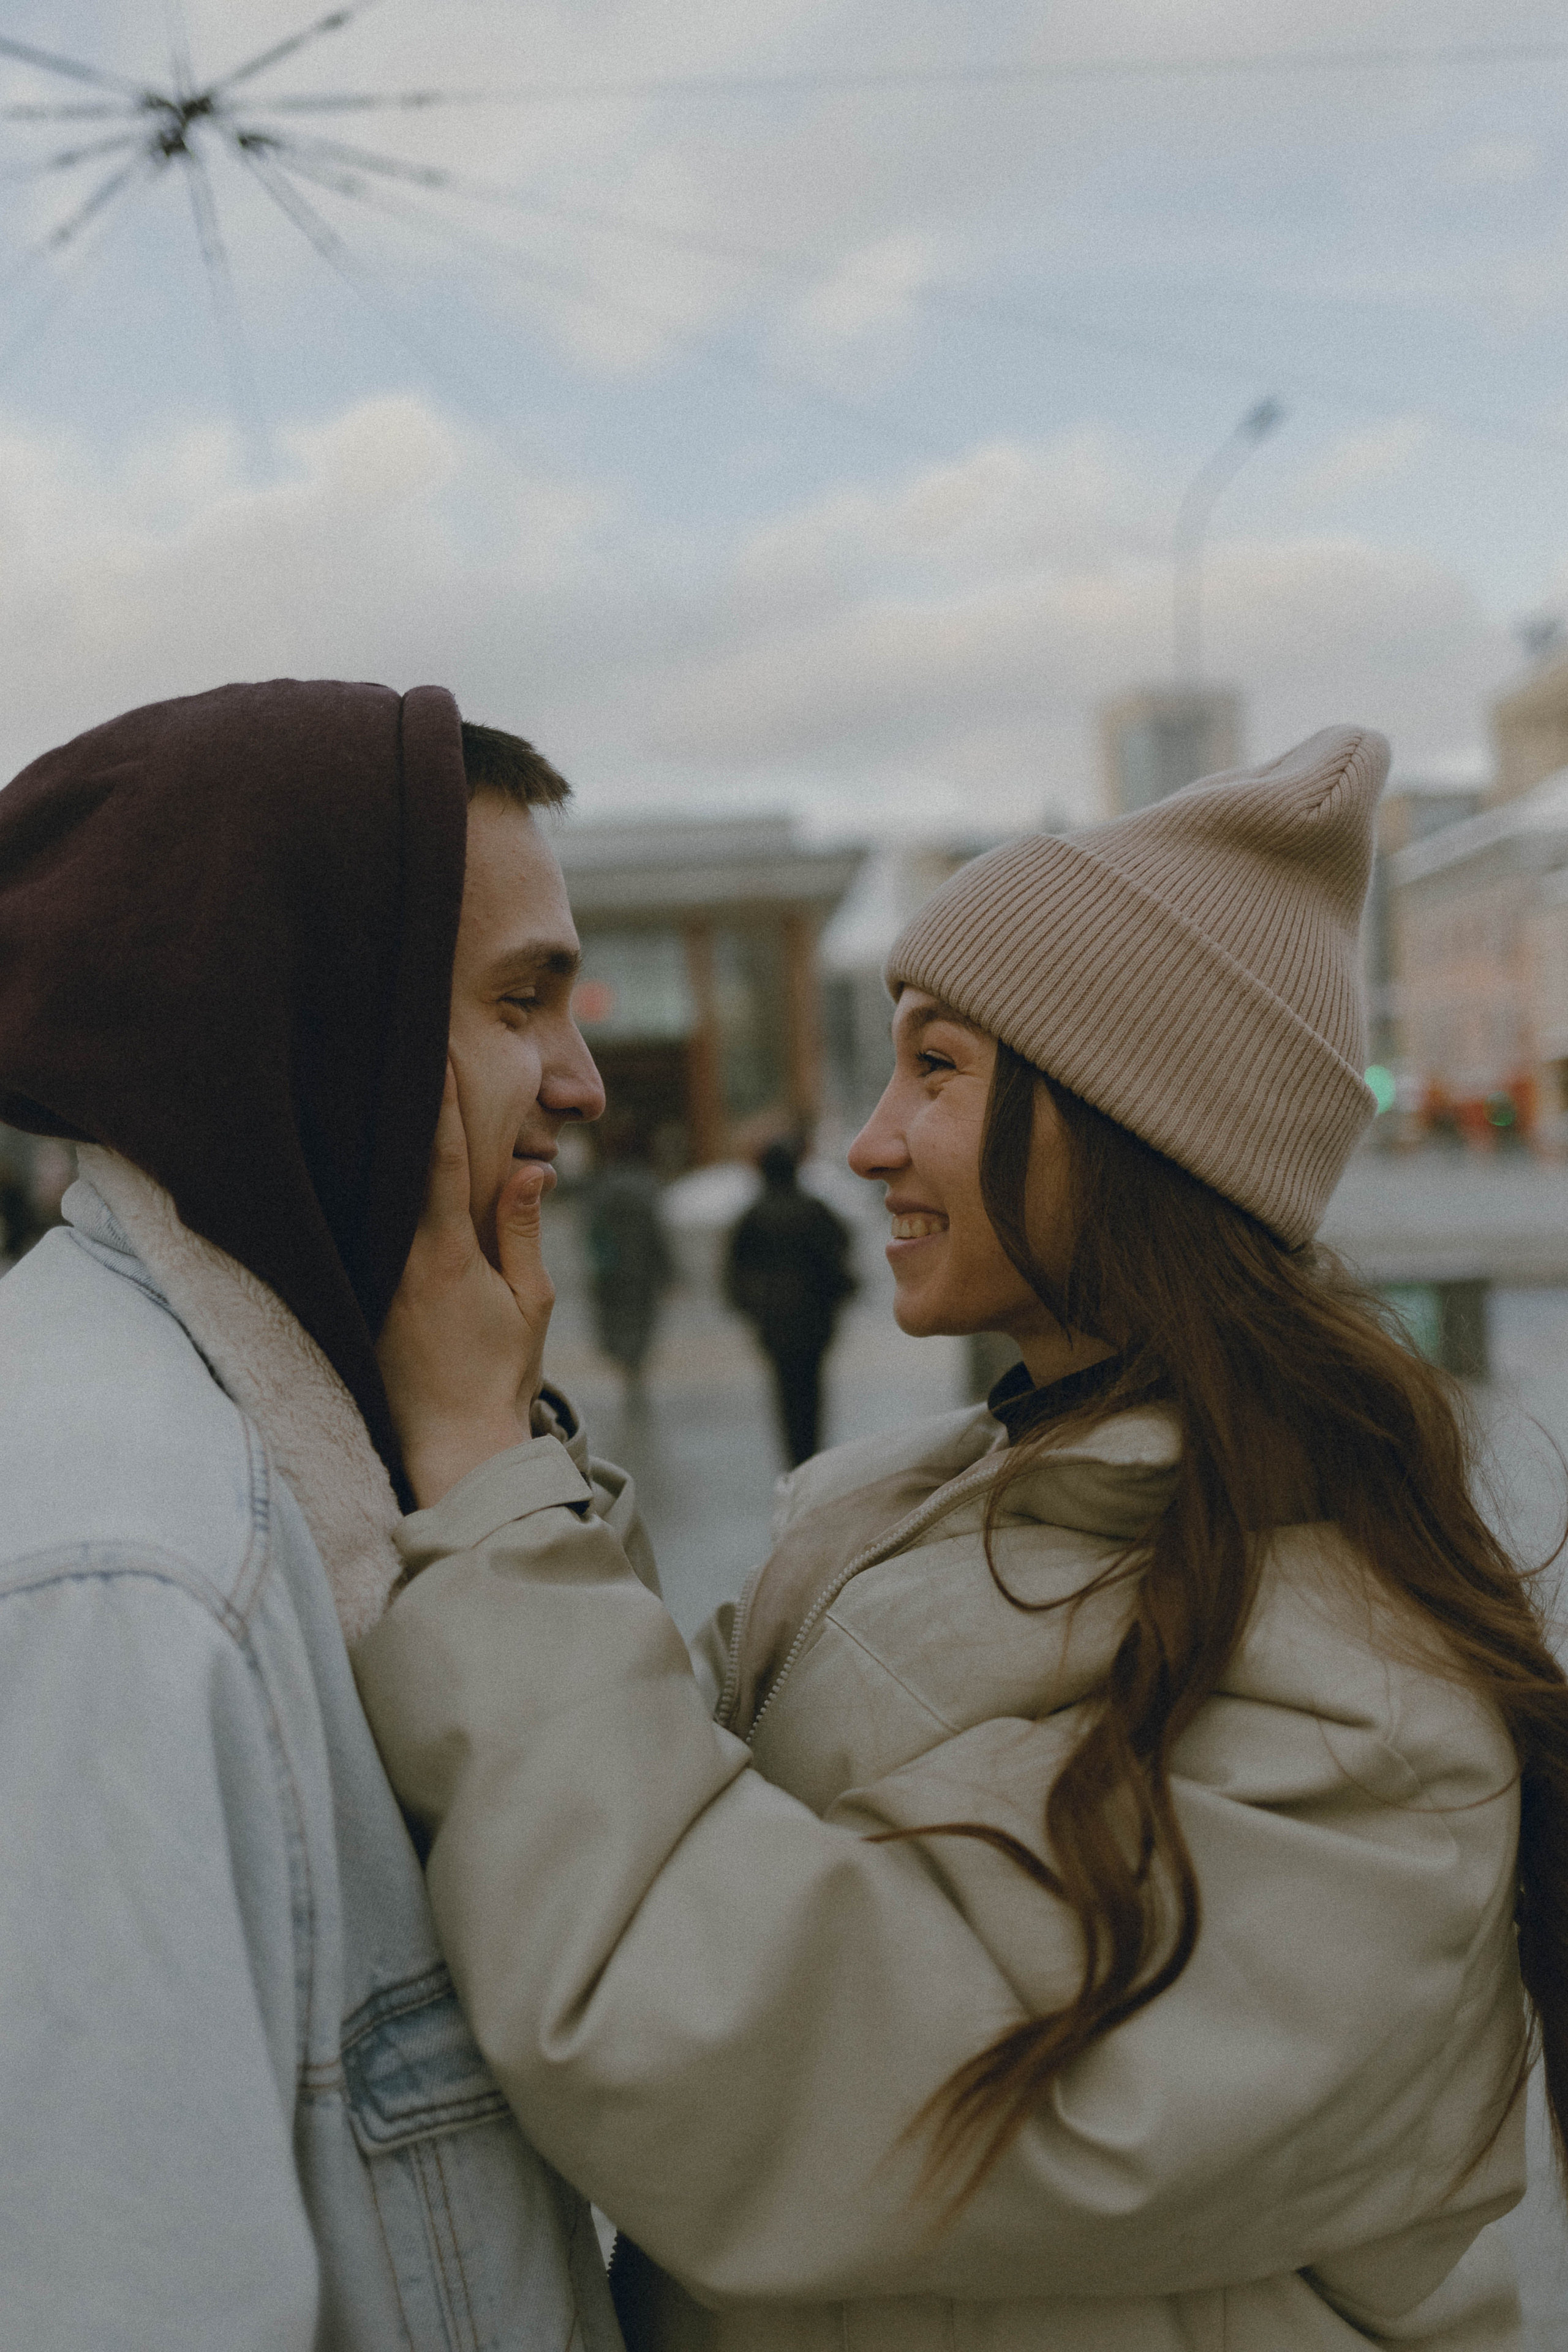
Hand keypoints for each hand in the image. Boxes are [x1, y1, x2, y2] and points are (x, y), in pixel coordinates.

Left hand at [378, 1064, 556, 1509]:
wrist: (454, 1448)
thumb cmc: (503, 1375)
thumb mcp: (531, 1302)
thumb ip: (524, 1230)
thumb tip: (531, 1167)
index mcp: (447, 1256)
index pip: (440, 1162)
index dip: (437, 1105)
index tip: (432, 1056)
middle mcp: (400, 1261)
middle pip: (392, 1166)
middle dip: (393, 1109)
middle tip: (382, 1051)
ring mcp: (372, 1281)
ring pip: (370, 1197)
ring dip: (372, 1147)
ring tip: (362, 1092)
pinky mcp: (359, 1301)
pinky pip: (362, 1234)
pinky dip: (362, 1195)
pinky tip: (351, 1166)